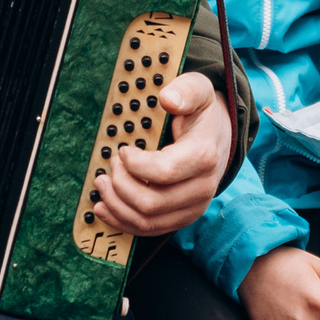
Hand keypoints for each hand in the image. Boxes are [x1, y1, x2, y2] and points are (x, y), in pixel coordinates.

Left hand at [97, 71, 231, 235]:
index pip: (163, 172)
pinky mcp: (182, 217)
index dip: (135, 164)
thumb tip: (168, 98)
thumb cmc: (201, 113)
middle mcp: (203, 188)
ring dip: (116, 205)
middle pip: (151, 202)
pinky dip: (122, 221)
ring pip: (147, 221)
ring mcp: (193, 207)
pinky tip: (105, 207)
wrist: (218, 135)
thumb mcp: (198, 90)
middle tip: (110, 165)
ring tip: (102, 184)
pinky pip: (149, 230)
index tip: (123, 150)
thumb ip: (185, 90)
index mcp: (204, 157)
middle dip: (120, 185)